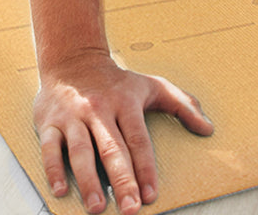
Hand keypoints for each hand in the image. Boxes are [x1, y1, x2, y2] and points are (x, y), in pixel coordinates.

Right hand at [34, 50, 213, 212]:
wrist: (73, 58)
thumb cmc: (116, 81)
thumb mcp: (152, 86)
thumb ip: (182, 105)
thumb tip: (208, 128)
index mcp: (125, 102)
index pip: (138, 139)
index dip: (146, 168)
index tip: (152, 194)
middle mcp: (99, 109)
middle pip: (112, 147)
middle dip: (122, 179)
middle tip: (130, 208)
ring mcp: (73, 116)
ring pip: (81, 150)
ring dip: (89, 180)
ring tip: (98, 207)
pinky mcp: (49, 121)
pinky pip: (51, 147)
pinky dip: (54, 169)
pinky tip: (61, 189)